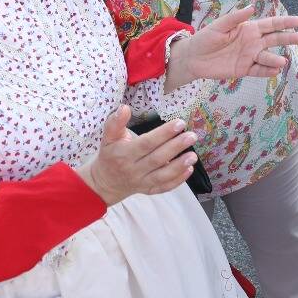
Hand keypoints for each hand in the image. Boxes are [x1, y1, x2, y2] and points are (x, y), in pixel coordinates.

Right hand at [82, 105, 197, 205]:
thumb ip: (115, 122)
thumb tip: (124, 107)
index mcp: (123, 154)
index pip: (146, 143)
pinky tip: (189, 170)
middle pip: (157, 158)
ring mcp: (141, 182)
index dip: (163, 134)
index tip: (180, 123)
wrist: (104, 183)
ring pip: (162, 176)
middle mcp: (133, 169)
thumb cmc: (110, 155)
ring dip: (179, 166)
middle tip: (192, 136)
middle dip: (176, 147)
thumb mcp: (108, 137)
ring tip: (193, 155)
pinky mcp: (148, 190)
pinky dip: (177, 180)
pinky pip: (164, 187)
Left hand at [174, 8, 297, 84]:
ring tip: (282, 62)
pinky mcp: (245, 69)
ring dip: (276, 59)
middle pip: (276, 39)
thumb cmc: (206, 38)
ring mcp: (250, 56)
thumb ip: (235, 18)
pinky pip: (259, 70)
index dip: (285, 22)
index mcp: (249, 28)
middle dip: (290, 38)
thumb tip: (252, 8)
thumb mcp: (219, 25)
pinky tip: (274, 70)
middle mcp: (253, 42)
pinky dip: (267, 71)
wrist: (193, 58)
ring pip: (268, 57)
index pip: (271, 24)